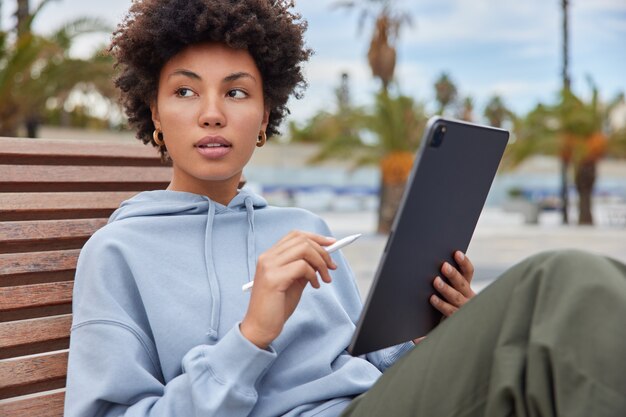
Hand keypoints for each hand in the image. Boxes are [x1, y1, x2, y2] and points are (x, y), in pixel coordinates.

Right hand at [241, 231, 336, 348]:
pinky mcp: (273, 279)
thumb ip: (305, 267)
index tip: (332, 244)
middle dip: (323, 251)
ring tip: (324, 279)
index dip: (316, 238)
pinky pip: (302, 266)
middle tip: (332, 267)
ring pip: (304, 249)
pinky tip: (314, 286)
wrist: (260, 328)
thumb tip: (323, 257)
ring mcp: (269, 267)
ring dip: (321, 262)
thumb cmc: (276, 307)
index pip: (295, 235)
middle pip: (302, 240)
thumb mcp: (294, 282)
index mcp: (270, 256)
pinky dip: (313, 275)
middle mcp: (267, 257)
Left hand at [430, 251, 474, 316]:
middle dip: (453, 274)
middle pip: (462, 283)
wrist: (453, 329)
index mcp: (466, 286)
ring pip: (456, 297)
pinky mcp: (456, 319)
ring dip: (446, 288)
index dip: (463, 262)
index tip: (456, 252)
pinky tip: (432, 298)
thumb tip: (439, 264)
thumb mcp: (448, 291)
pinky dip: (442, 304)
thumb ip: (446, 279)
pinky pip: (450, 311)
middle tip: (444, 266)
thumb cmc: (446, 304)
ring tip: (436, 281)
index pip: (468, 271)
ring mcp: (463, 308)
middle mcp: (468, 296)